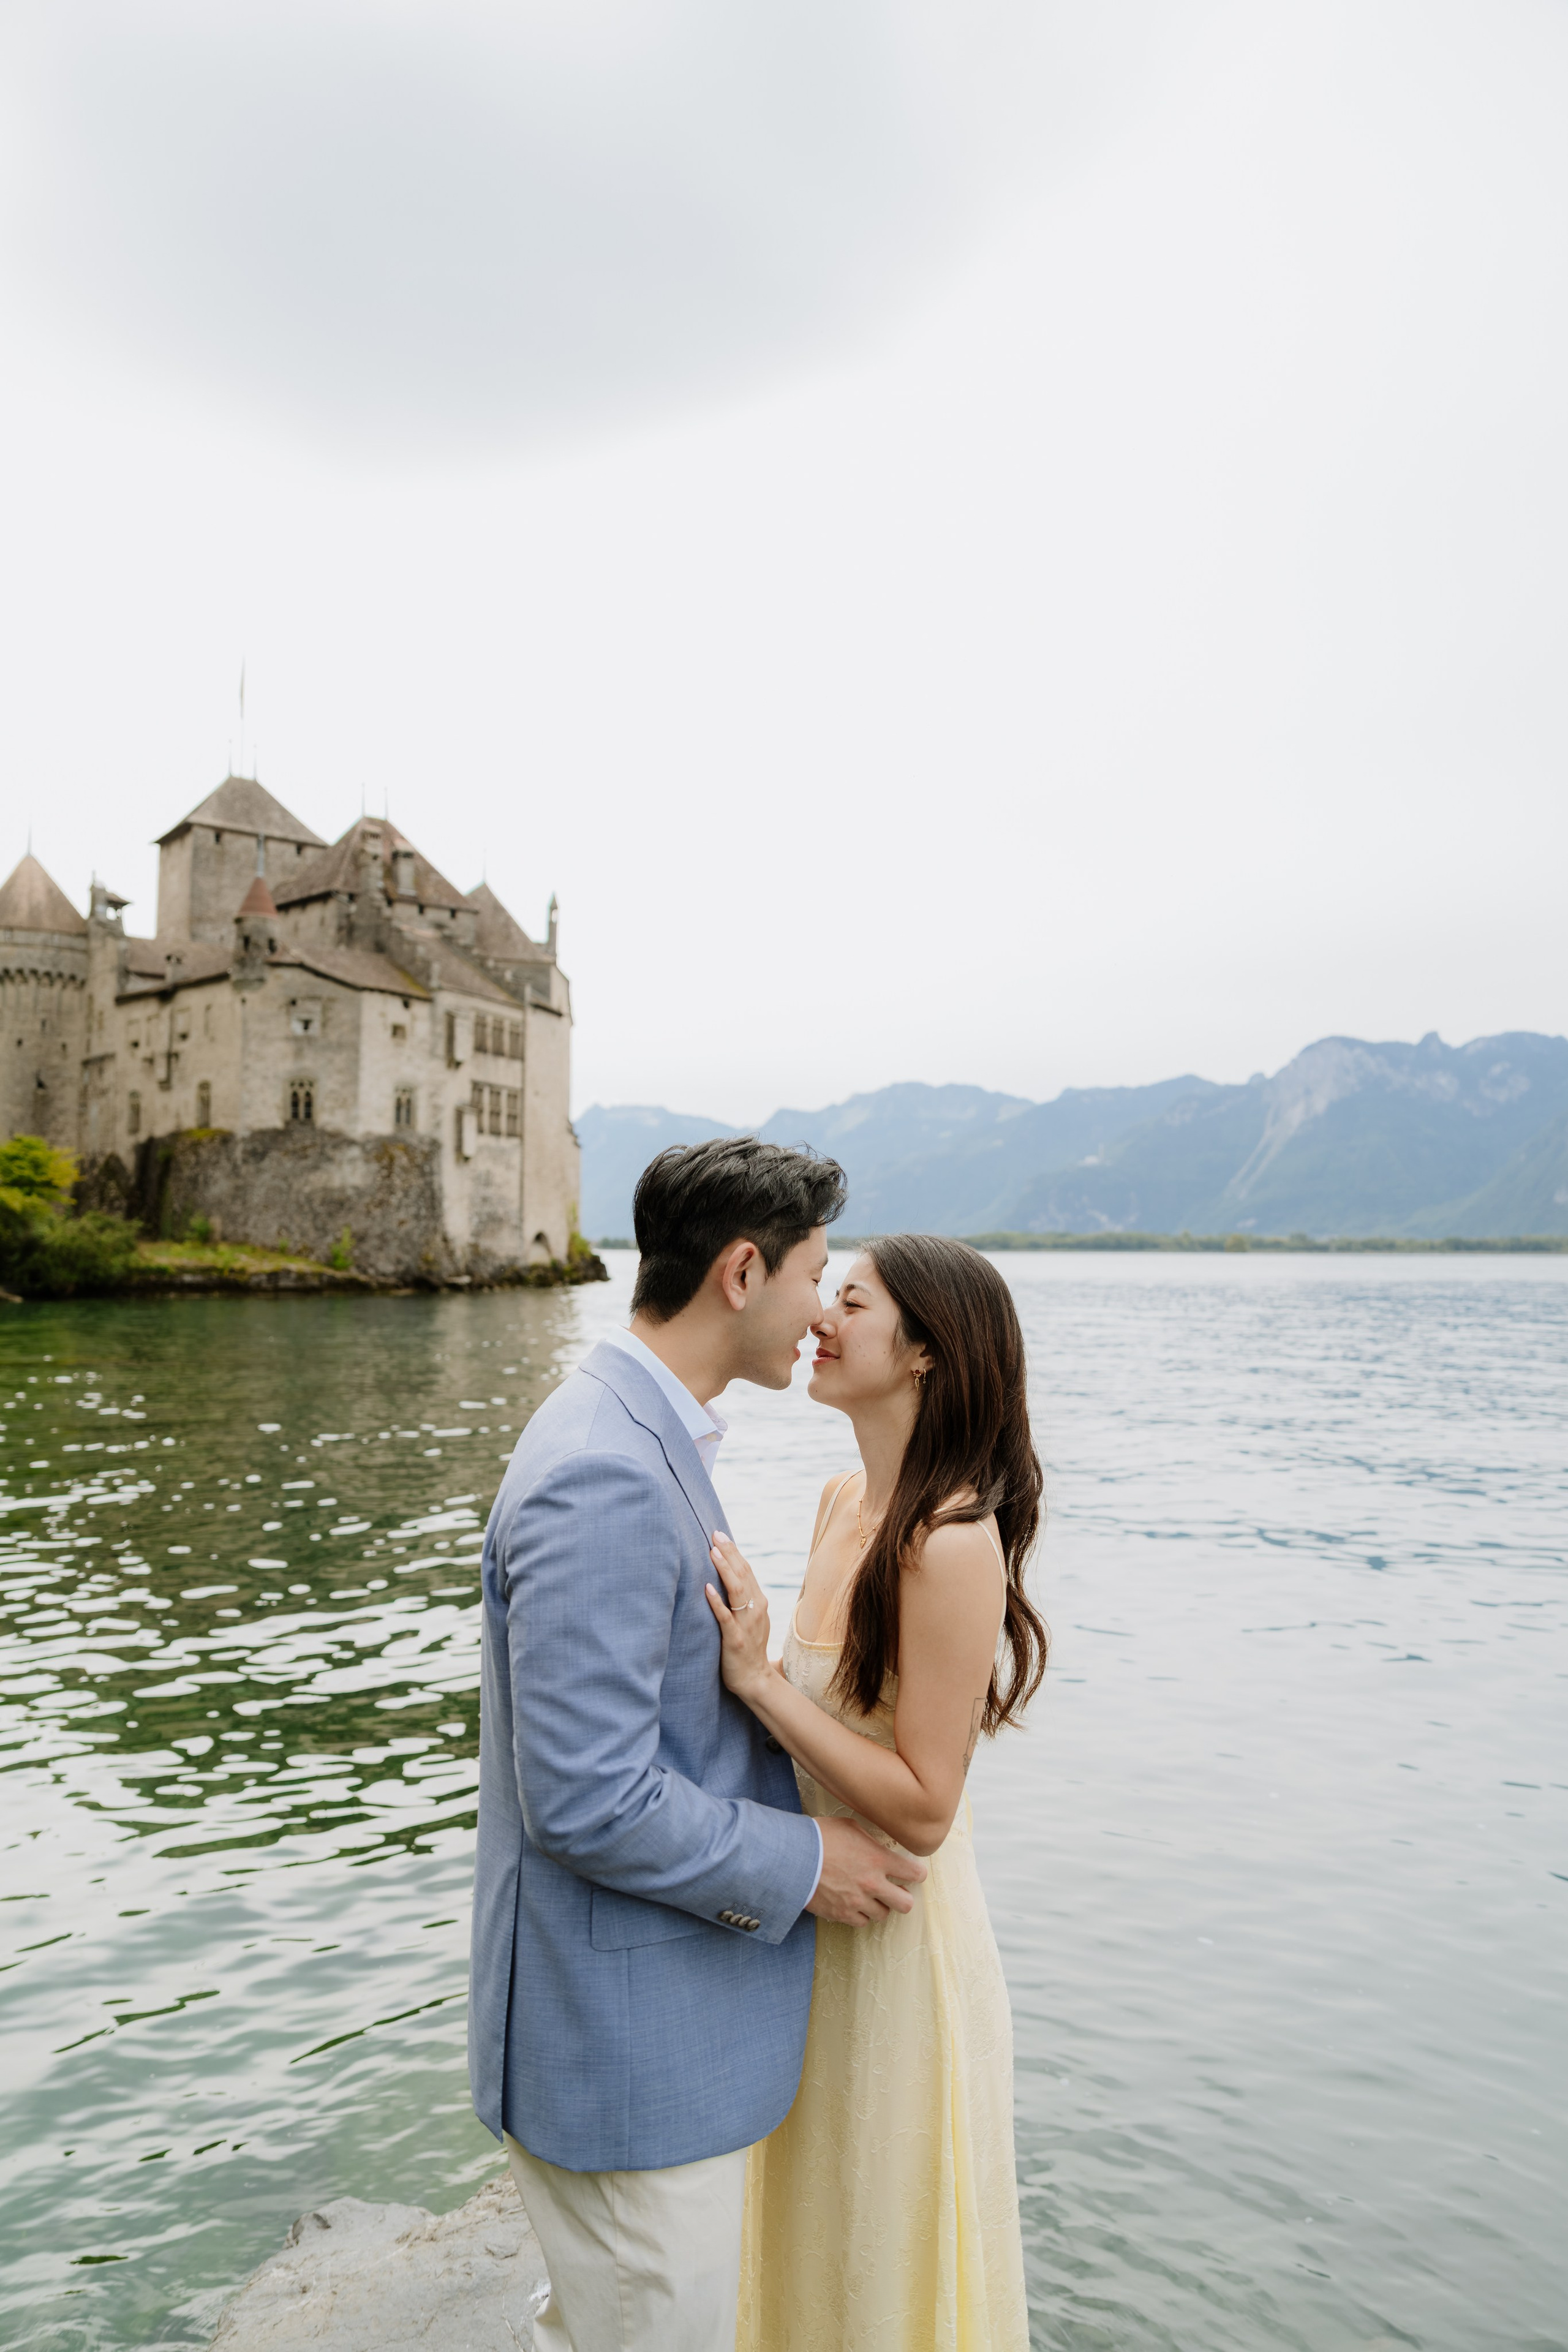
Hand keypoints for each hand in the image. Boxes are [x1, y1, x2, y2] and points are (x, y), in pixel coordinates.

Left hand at [704, 1533, 773, 1701]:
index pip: (746, 1570)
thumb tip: (728, 1574)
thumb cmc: (747, 1646)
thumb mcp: (749, 1618)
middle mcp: (755, 1609)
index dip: (733, 1551)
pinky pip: (725, 1618)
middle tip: (715, 1534)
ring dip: (725, 1570)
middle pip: (743, 1575)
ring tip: (712, 1553)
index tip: (719, 1534)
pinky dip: (717, 1602)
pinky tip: (707, 1589)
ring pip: (737, 1591)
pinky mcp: (735, 1640)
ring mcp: (746, 1624)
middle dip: (729, 1553)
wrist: (754, 1679)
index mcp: (758, 1602)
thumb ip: (742, 1598)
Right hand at [806, 1815, 926, 1925]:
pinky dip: (860, 1914)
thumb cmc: (819, 1837)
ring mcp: (857, 1901)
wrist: (791, 1857)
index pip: (914, 1874)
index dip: (917, 1874)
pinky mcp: (841, 1914)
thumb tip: (879, 1848)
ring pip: (883, 1915)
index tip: (913, 1873)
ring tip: (870, 1895)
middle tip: (895, 1890)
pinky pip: (861, 1922)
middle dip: (903, 1897)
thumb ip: (870, 1841)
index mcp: (878, 1859)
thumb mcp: (850, 1827)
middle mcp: (872, 1883)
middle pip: (905, 1903)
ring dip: (879, 1905)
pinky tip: (854, 1903)